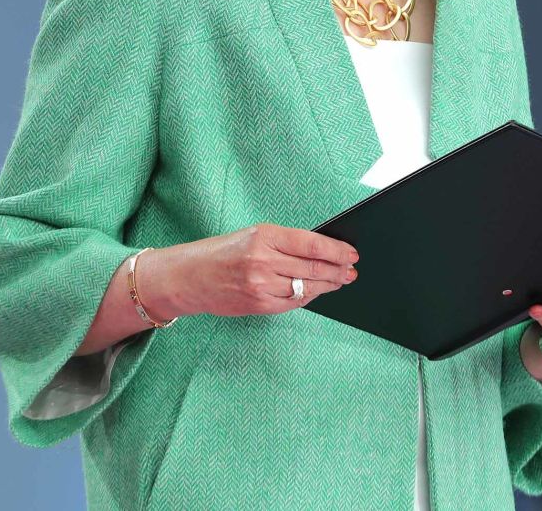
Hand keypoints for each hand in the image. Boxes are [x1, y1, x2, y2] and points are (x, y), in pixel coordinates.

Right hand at [155, 224, 358, 317]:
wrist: (189, 277)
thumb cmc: (222, 252)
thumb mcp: (253, 235)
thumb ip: (284, 243)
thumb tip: (321, 251)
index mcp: (264, 236)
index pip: (311, 243)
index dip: (336, 250)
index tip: (351, 253)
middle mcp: (263, 261)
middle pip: (313, 267)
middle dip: (338, 270)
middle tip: (352, 271)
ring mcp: (261, 286)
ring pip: (306, 288)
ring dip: (328, 286)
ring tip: (340, 281)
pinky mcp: (259, 305)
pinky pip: (293, 303)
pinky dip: (309, 297)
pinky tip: (318, 292)